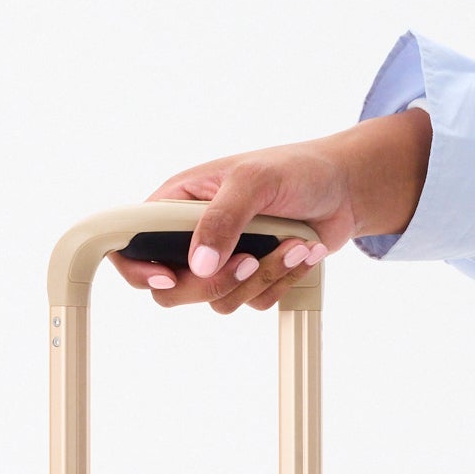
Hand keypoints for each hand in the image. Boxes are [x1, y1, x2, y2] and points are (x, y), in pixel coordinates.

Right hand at [115, 110, 433, 315]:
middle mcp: (192, 237)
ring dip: (261, 278)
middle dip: (215, 282)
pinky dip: (282, 282)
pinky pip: (254, 303)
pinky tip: (300, 251)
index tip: (167, 277)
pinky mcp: (252, 279)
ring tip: (291, 244)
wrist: (343, 189)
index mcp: (177, 206)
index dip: (136, 269)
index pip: (130, 244)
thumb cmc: (295, 170)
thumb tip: (198, 264)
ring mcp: (222, 261)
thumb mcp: (254, 180)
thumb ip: (222, 218)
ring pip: (218, 301)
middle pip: (173, 290)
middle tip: (249, 259)